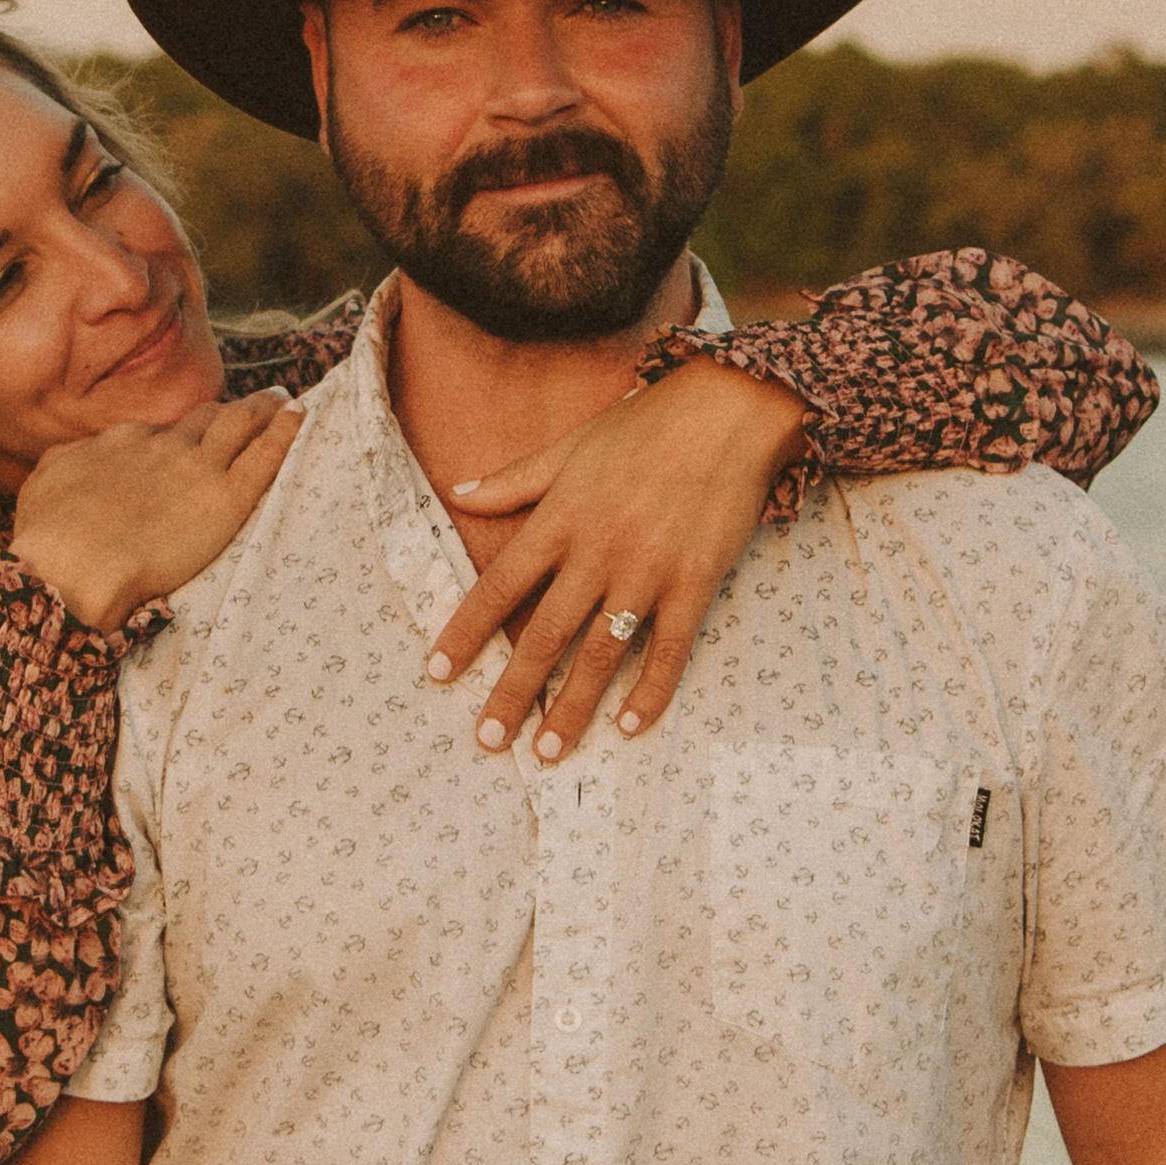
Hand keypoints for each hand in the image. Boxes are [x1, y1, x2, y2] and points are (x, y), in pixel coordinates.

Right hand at [8, 394, 289, 636]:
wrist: (73, 565)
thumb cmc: (47, 536)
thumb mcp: (42, 484)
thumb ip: (65, 463)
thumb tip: (73, 458)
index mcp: (121, 442)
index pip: (160, 431)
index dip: (180, 433)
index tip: (191, 437)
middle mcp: (162, 445)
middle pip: (205, 419)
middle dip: (229, 412)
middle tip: (253, 408)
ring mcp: (196, 467)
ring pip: (239, 424)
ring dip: (264, 409)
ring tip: (283, 402)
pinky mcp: (226, 497)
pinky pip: (265, 455)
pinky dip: (285, 432)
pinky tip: (300, 418)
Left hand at [431, 351, 803, 759]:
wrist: (727, 412)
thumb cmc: (645, 426)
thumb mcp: (570, 446)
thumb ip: (514, 479)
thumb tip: (459, 492)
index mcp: (559, 518)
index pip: (499, 586)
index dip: (466, 633)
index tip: (438, 673)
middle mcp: (596, 552)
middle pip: (543, 634)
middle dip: (512, 692)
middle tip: (488, 740)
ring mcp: (647, 572)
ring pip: (600, 653)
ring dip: (571, 707)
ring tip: (548, 752)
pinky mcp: (694, 583)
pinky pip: (669, 648)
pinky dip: (651, 690)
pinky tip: (630, 726)